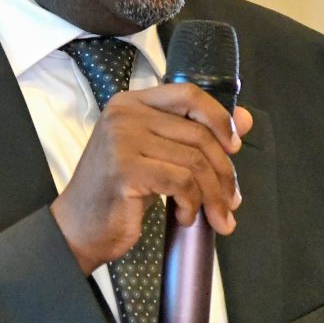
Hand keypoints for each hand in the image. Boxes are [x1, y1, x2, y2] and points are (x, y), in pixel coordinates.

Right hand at [51, 88, 254, 275]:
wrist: (78, 229)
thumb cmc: (117, 194)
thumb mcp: (158, 157)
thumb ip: (195, 135)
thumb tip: (245, 120)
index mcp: (130, 103)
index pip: (188, 94)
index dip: (219, 117)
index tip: (234, 147)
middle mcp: (124, 114)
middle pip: (198, 133)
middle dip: (223, 172)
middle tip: (231, 201)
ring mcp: (122, 140)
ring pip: (195, 162)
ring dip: (213, 195)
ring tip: (214, 216)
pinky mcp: (126, 170)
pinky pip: (182, 183)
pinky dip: (192, 204)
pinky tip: (185, 218)